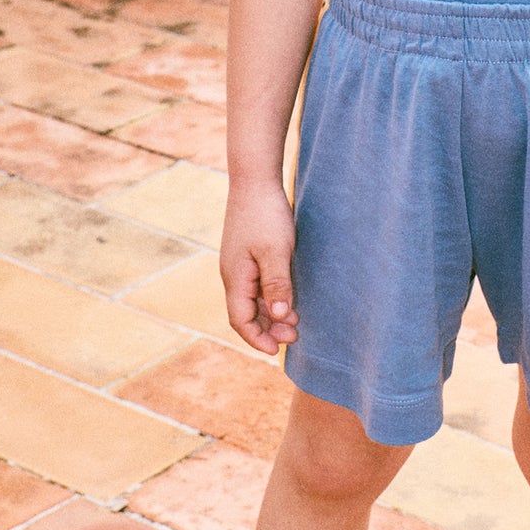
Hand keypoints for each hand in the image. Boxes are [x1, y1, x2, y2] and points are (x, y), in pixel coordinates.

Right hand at [221, 181, 299, 355]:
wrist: (255, 179)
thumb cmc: (265, 214)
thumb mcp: (275, 251)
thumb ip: (276, 284)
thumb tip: (278, 316)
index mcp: (235, 277)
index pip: (240, 320)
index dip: (257, 338)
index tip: (277, 350)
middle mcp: (233, 274)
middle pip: (246, 314)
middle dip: (268, 329)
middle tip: (295, 335)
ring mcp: (240, 265)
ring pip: (253, 301)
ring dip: (271, 314)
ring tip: (296, 321)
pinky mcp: (248, 255)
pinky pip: (257, 286)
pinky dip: (271, 298)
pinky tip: (289, 299)